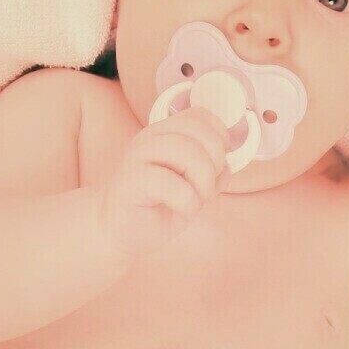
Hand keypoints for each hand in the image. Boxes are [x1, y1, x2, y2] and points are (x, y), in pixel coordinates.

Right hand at [98, 106, 231, 261]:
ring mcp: (139, 155)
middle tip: (205, 188)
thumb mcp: (194, 185)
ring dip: (203, 183)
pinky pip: (172, 184)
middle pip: (200, 132)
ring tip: (194, 200)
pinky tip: (181, 211)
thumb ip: (212, 169)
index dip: (219, 139)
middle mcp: (151, 137)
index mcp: (165, 133)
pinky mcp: (132, 179)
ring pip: (189, 152)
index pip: (201, 116)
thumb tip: (229, 162)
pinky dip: (188, 202)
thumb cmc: (157, 208)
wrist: (118, 232)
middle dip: (215, 163)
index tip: (215, 166)